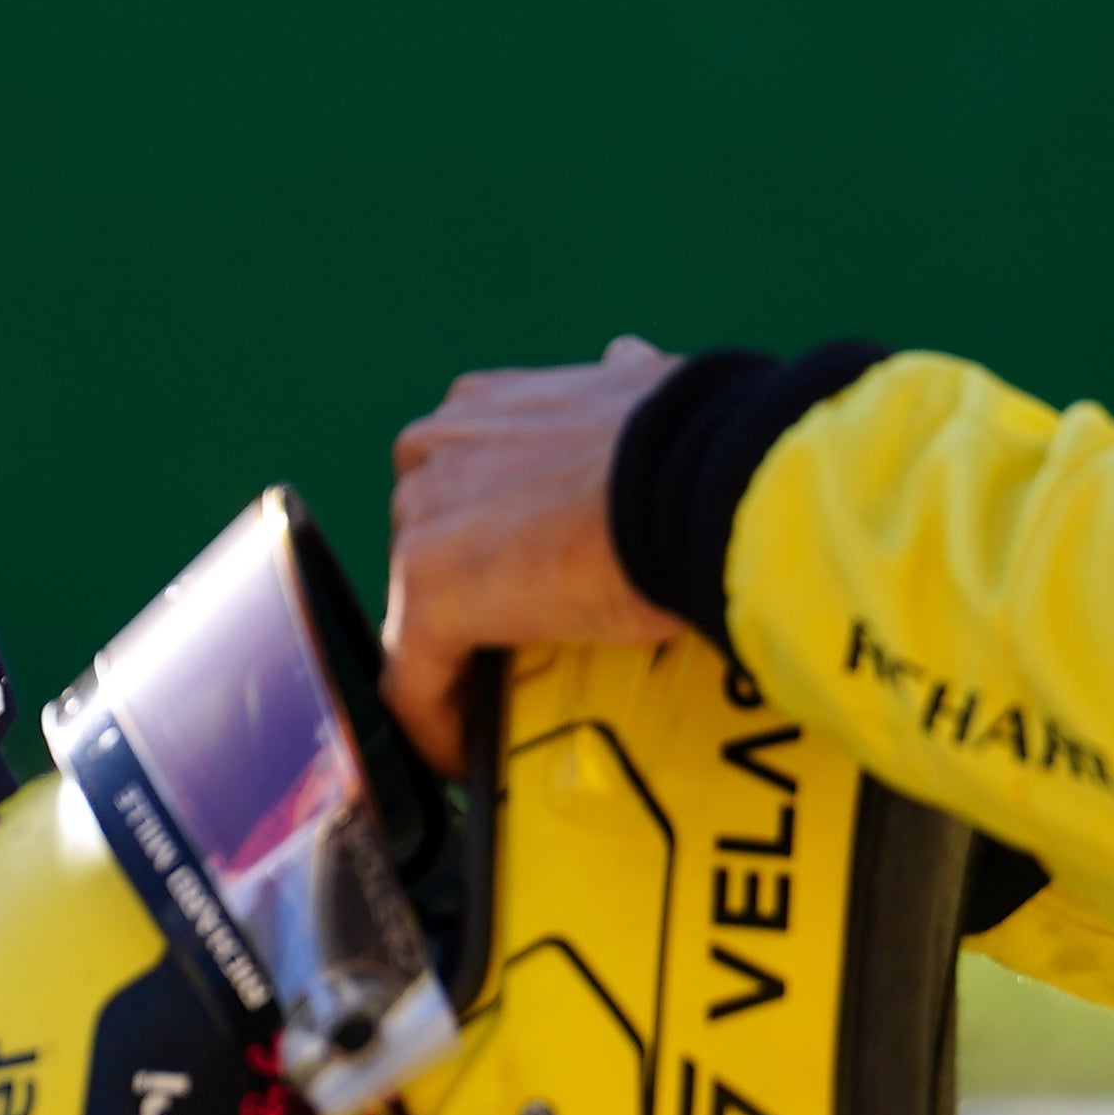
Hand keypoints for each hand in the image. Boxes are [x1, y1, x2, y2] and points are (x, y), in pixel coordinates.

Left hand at [380, 337, 685, 750]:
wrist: (700, 480)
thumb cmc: (691, 438)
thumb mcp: (642, 388)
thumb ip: (613, 383)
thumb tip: (625, 361)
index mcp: (481, 406)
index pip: (459, 484)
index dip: (485, 536)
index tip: (521, 577)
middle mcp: (435, 450)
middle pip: (430, 546)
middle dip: (471, 595)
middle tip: (526, 648)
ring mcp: (423, 525)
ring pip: (420, 613)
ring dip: (455, 658)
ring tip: (501, 704)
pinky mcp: (427, 599)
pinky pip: (413, 683)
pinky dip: (433, 722)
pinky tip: (464, 753)